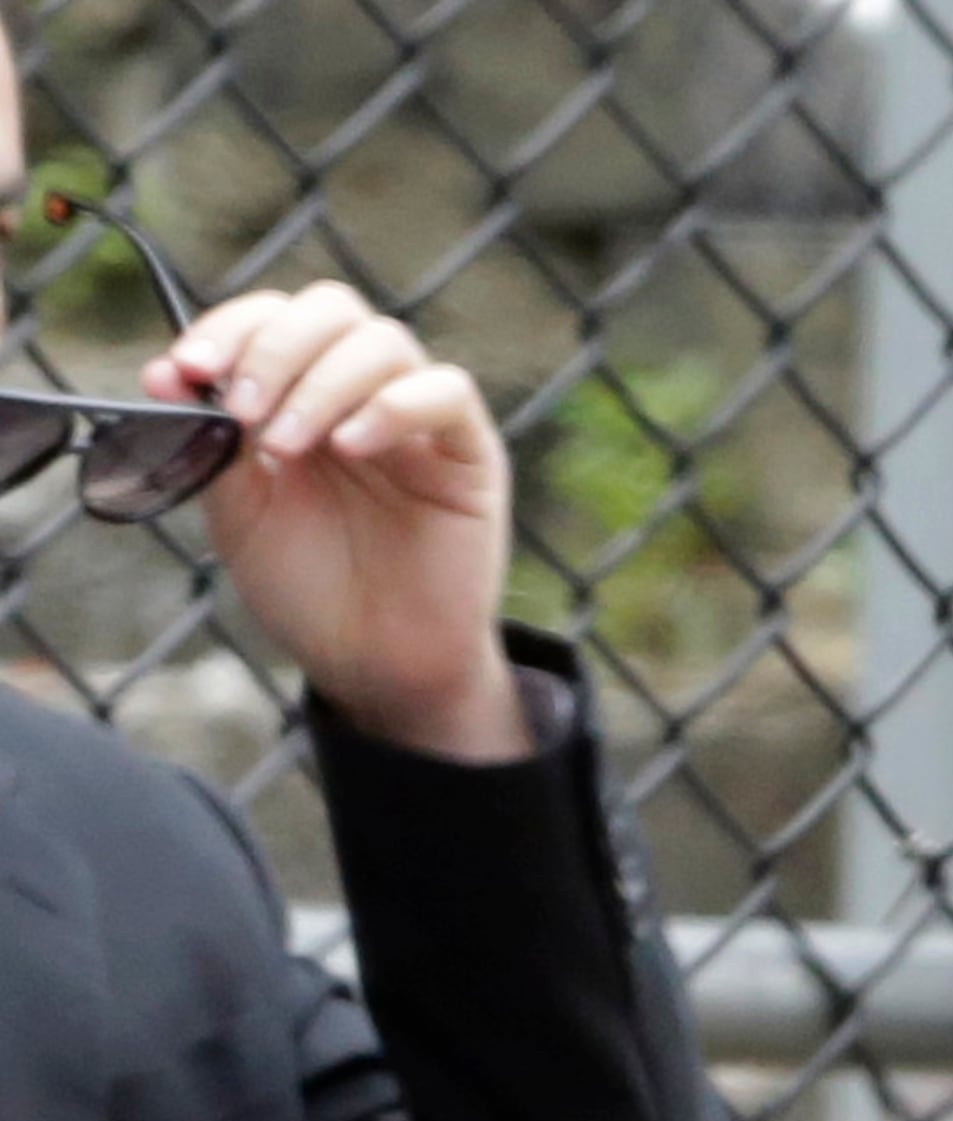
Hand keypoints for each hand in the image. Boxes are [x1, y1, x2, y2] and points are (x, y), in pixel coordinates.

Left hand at [157, 284, 527, 759]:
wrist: (372, 664)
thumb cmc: (309, 589)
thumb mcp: (238, 509)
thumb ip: (212, 439)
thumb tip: (167, 373)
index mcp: (302, 395)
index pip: (272, 318)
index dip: (228, 328)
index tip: (188, 370)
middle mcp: (361, 395)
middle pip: (331, 309)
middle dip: (275, 349)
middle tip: (244, 413)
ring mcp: (418, 422)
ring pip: (384, 342)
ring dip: (322, 383)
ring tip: (289, 447)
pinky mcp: (469, 455)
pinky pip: (446, 392)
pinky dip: (393, 404)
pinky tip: (352, 446)